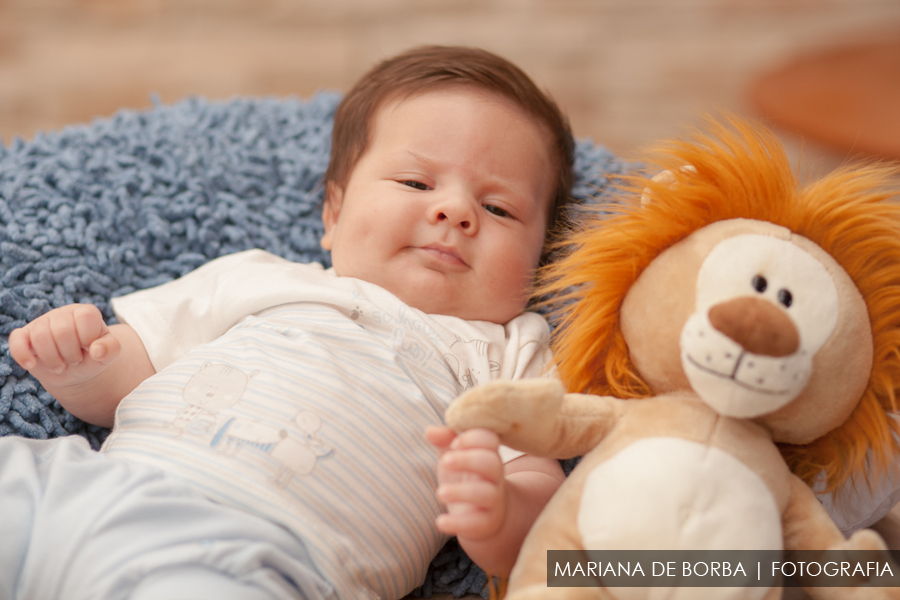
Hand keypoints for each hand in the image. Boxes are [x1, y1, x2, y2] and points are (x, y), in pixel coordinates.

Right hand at [9, 304, 120, 389]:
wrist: (75, 369)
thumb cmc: (92, 357)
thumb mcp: (108, 354)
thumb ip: (111, 349)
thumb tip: (96, 350)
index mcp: (85, 313)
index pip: (86, 316)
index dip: (88, 337)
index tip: (89, 349)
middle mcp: (62, 314)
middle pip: (62, 329)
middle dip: (70, 353)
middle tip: (75, 361)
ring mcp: (42, 323)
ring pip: (40, 334)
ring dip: (51, 358)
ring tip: (60, 366)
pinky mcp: (24, 336)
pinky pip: (16, 339)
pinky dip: (22, 354)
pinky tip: (32, 364)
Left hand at [426, 426, 506, 541]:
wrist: (487, 514)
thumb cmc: (466, 477)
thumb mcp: (453, 456)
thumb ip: (444, 440)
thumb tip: (430, 431)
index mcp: (487, 453)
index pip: (489, 439)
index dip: (473, 438)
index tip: (454, 443)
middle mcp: (494, 475)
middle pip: (491, 463)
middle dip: (468, 460)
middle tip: (445, 461)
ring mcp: (493, 500)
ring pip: (486, 494)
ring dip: (462, 492)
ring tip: (440, 493)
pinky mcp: (486, 522)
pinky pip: (477, 522)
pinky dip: (458, 523)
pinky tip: (440, 522)